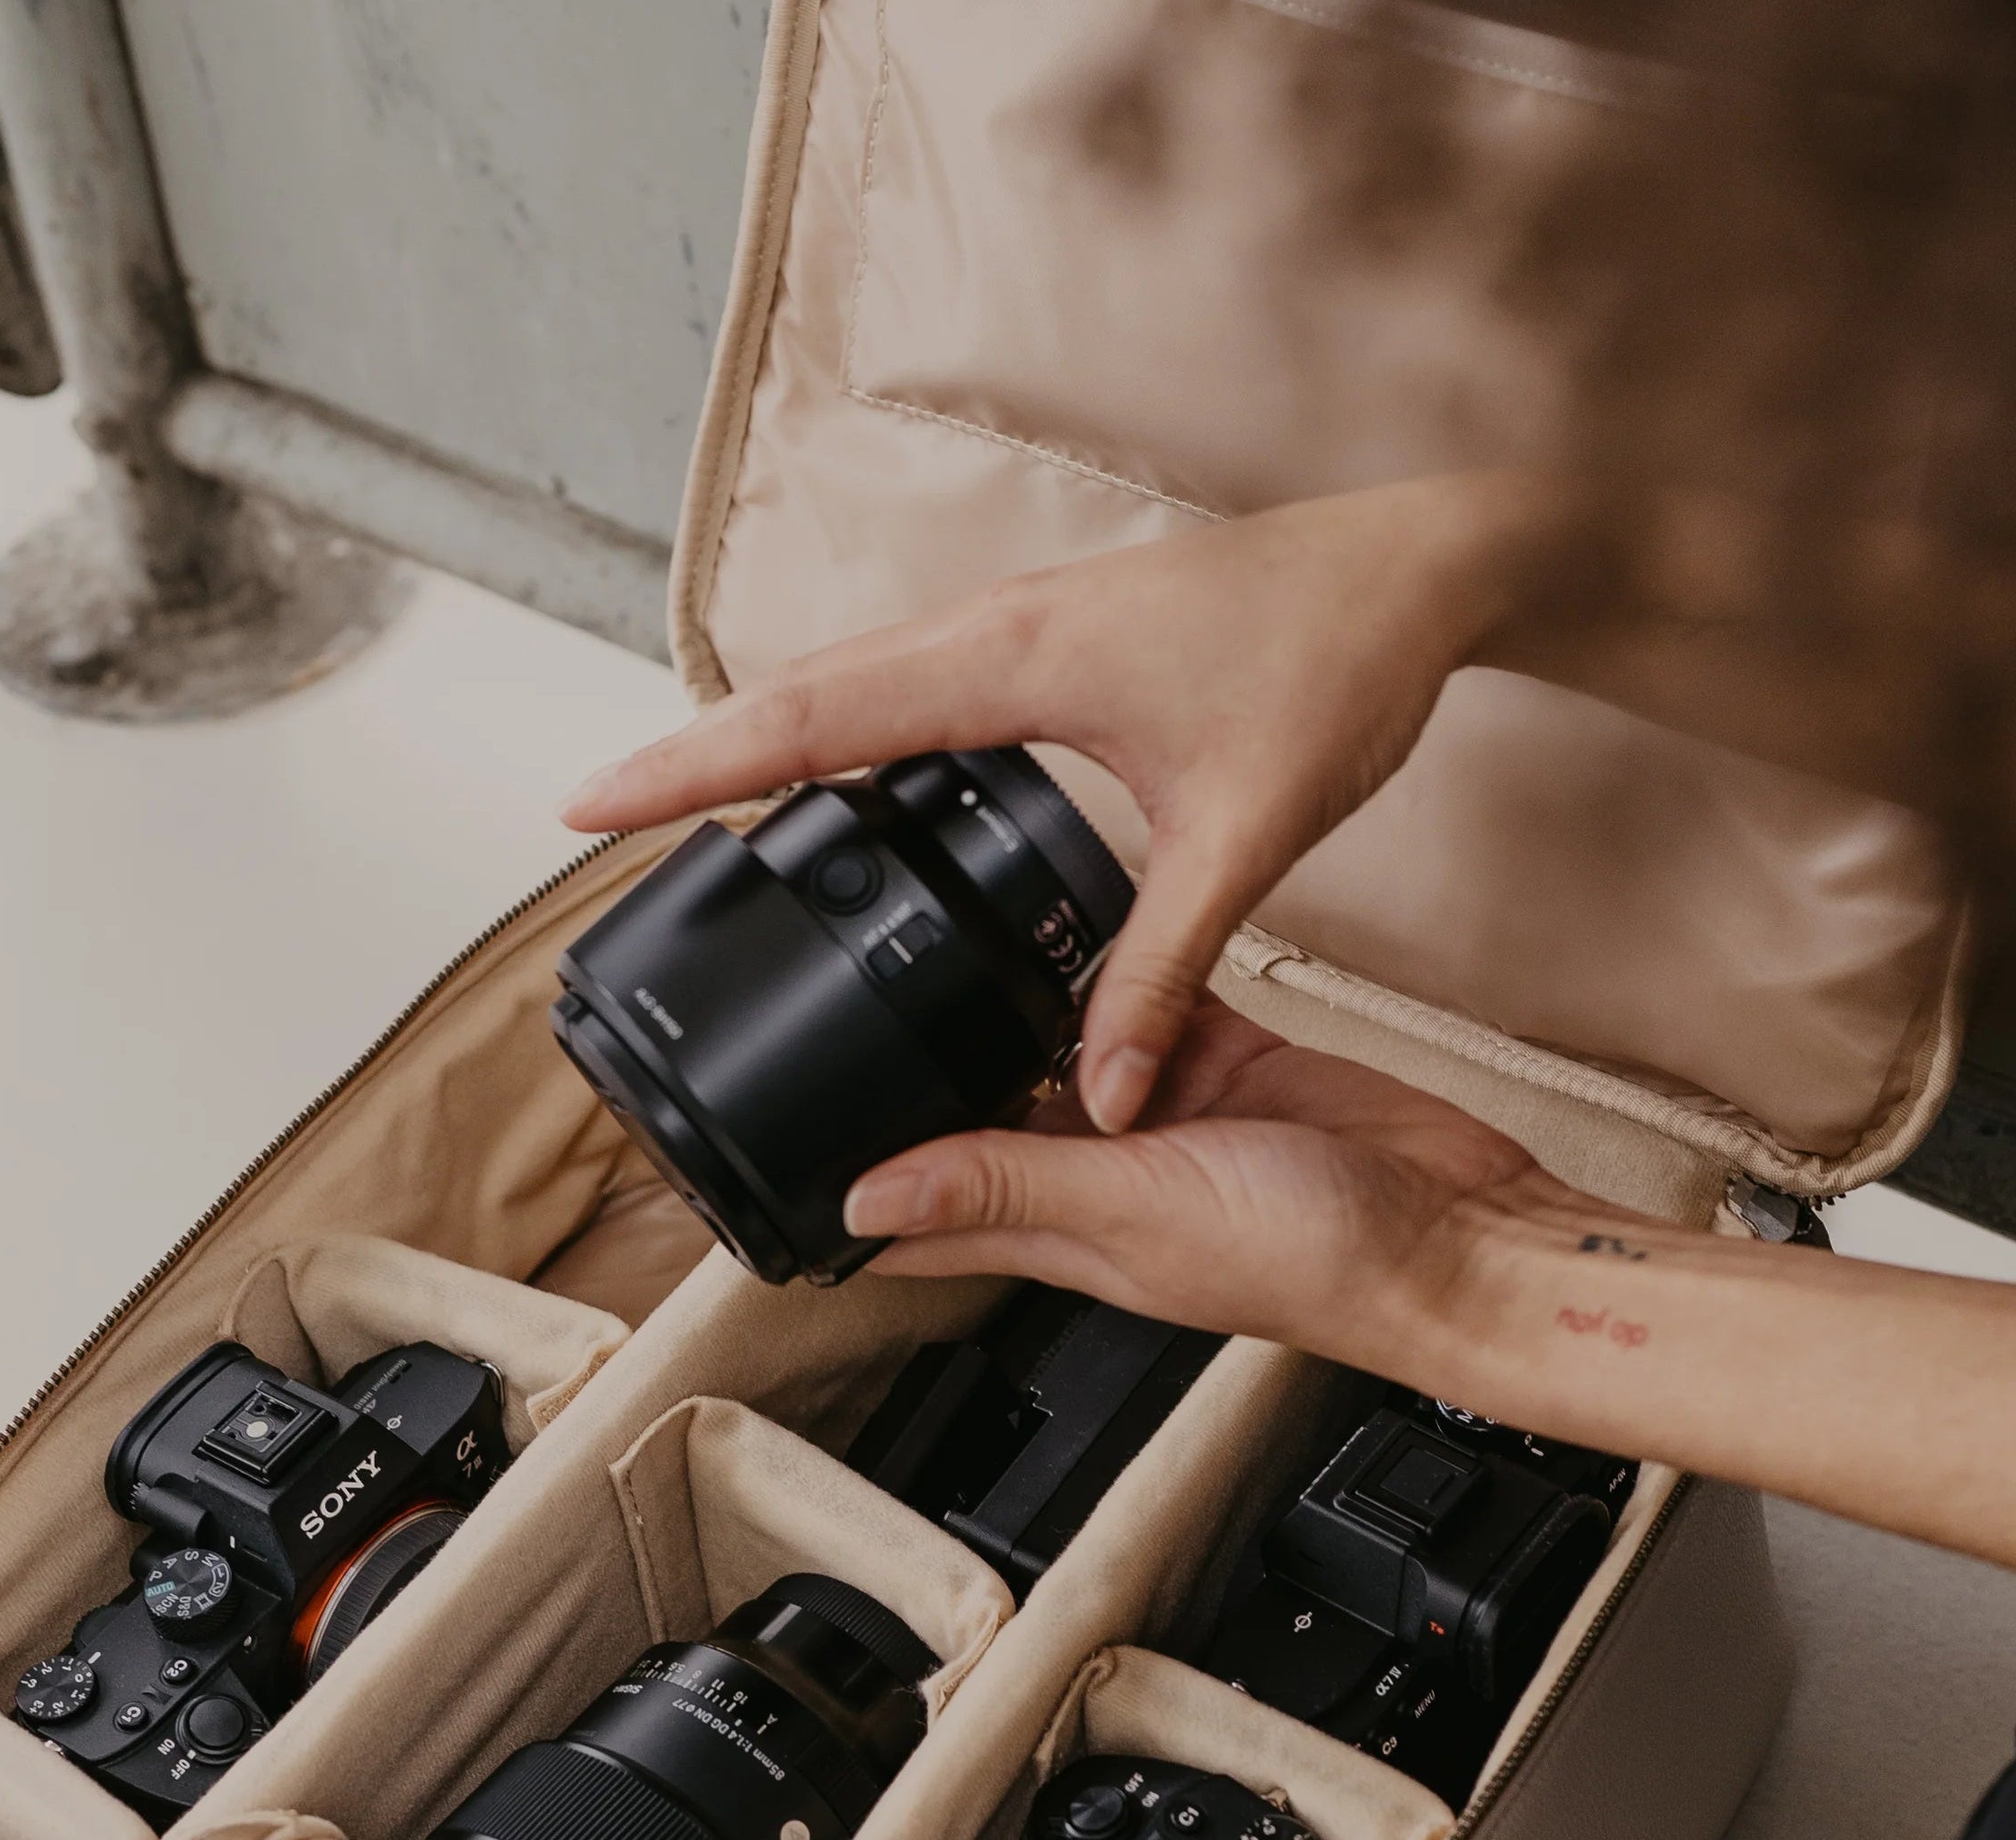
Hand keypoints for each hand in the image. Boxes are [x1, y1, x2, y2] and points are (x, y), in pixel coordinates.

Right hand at [562, 474, 1568, 1132]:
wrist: (1426, 566)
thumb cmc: (1341, 661)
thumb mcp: (1244, 836)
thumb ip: (1162, 974)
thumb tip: (1102, 1097)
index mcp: (1015, 661)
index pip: (811, 718)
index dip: (691, 768)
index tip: (590, 802)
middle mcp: (1000, 628)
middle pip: (805, 692)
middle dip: (696, 755)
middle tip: (600, 815)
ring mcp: (1026, 624)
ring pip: (859, 681)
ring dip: (771, 738)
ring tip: (693, 812)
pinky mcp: (1059, 637)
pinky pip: (918, 684)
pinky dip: (855, 730)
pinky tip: (855, 786)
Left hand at [840, 997, 1580, 1390]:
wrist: (1461, 1230)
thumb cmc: (1322, 1260)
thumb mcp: (1135, 1214)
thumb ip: (1005, 1189)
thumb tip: (866, 1201)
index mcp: (1061, 1232)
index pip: (919, 1221)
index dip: (842, 1188)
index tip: (770, 1152)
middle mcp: (1101, 1177)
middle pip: (979, 1114)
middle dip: (922, 1065)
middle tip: (850, 984)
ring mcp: (1164, 1115)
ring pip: (1062, 1043)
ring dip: (1016, 997)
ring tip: (950, 923)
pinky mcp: (1229, 1060)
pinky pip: (1153, 999)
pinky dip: (1119, 961)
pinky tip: (1083, 912)